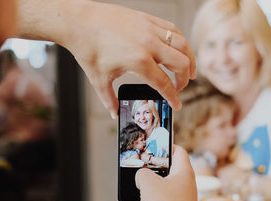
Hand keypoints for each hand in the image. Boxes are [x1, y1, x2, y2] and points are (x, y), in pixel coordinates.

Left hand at [62, 1, 195, 117]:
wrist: (79, 21)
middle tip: (180, 88)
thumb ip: (109, 99)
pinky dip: (180, 41)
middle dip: (185, 80)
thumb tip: (115, 112)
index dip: (173, 97)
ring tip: (191, 70)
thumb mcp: (99, 79)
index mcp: (139, 61)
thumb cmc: (88, 48)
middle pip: (181, 64)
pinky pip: (172, 29)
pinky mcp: (147, 18)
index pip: (164, 83)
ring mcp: (149, 29)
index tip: (176, 104)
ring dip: (190, 59)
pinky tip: (179, 48)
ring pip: (182, 44)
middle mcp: (149, 44)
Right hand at [134, 145, 207, 200]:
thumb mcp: (148, 184)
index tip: (154, 146)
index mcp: (183, 171)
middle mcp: (185, 184)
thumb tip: (141, 176)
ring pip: (162, 190)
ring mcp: (182, 200)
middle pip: (168, 171)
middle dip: (152, 173)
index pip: (178, 151)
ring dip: (148, 192)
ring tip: (137, 194)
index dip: (166, 146)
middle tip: (141, 171)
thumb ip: (142, 174)